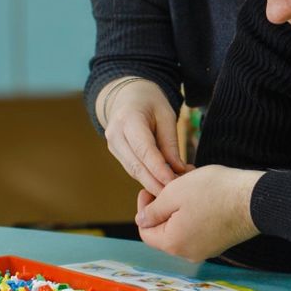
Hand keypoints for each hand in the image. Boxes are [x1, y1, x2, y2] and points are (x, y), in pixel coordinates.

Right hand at [100, 77, 190, 195]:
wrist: (127, 95)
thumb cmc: (150, 102)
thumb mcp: (166, 115)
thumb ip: (170, 142)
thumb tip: (178, 170)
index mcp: (128, 119)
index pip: (144, 150)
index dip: (158, 169)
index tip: (173, 182)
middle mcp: (115, 134)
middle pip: (136, 166)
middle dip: (156, 183)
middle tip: (177, 194)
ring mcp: (112, 144)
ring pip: (134, 171)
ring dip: (153, 183)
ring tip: (174, 189)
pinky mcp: (115, 152)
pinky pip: (133, 168)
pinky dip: (148, 177)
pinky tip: (163, 182)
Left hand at [134, 166, 262, 262]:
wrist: (255, 199)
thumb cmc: (215, 192)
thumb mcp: (174, 193)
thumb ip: (153, 210)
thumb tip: (141, 220)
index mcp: (173, 243)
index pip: (146, 231)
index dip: (143, 208)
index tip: (150, 188)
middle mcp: (188, 252)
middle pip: (164, 230)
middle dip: (164, 205)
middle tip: (170, 182)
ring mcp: (206, 249)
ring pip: (182, 227)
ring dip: (180, 206)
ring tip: (188, 184)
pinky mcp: (219, 243)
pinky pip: (198, 229)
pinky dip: (195, 213)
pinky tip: (203, 194)